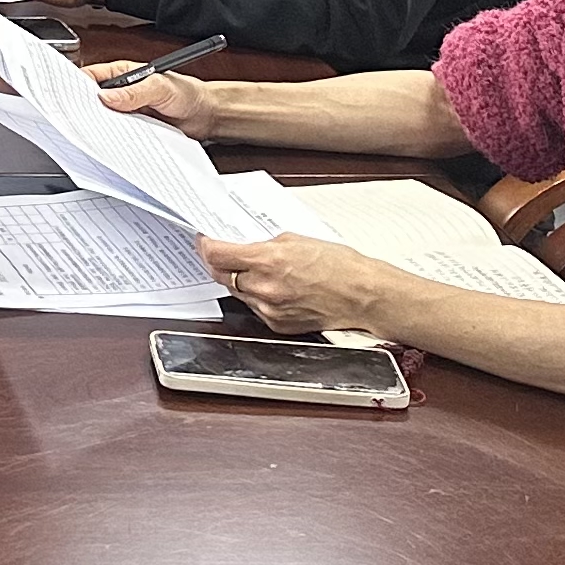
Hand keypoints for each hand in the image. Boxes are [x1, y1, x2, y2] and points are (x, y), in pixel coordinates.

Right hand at [88, 62, 220, 137]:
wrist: (206, 116)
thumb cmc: (187, 93)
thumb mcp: (161, 87)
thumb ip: (135, 91)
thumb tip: (107, 97)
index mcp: (122, 73)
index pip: (91, 77)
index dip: (77, 86)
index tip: (70, 98)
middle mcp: (121, 92)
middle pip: (93, 100)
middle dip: (86, 109)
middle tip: (79, 120)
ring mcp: (126, 112)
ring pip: (103, 119)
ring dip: (100, 126)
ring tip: (94, 133)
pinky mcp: (133, 129)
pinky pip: (117, 134)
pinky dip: (113, 138)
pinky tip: (111, 142)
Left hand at [196, 232, 401, 337]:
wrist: (362, 295)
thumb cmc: (339, 265)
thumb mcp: (297, 239)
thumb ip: (265, 243)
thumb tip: (245, 245)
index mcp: (267, 261)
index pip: (216, 254)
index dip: (204, 245)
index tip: (203, 240)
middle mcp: (264, 288)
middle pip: (221, 275)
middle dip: (218, 262)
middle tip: (222, 252)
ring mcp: (269, 310)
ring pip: (236, 293)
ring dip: (237, 280)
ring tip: (253, 270)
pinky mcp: (276, 325)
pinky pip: (254, 308)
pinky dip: (256, 297)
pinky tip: (271, 287)